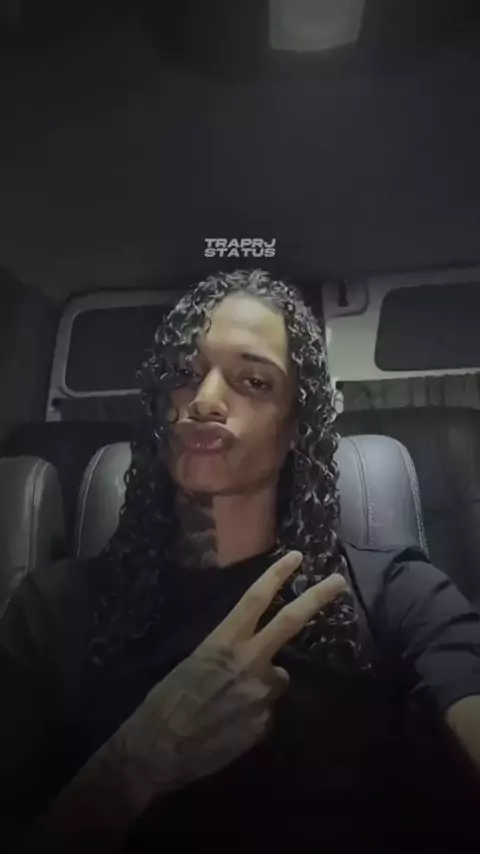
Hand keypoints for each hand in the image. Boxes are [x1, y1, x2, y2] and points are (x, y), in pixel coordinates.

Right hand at [113, 551, 348, 801]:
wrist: (159, 751)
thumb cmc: (166, 701)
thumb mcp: (194, 662)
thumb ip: (227, 652)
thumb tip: (246, 652)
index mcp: (224, 641)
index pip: (256, 599)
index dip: (277, 575)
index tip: (296, 557)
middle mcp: (251, 662)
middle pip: (291, 622)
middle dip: (317, 598)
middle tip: (339, 582)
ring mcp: (263, 694)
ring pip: (277, 678)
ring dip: (264, 683)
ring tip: (232, 701)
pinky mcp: (266, 724)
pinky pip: (267, 710)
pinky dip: (255, 713)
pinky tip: (231, 724)